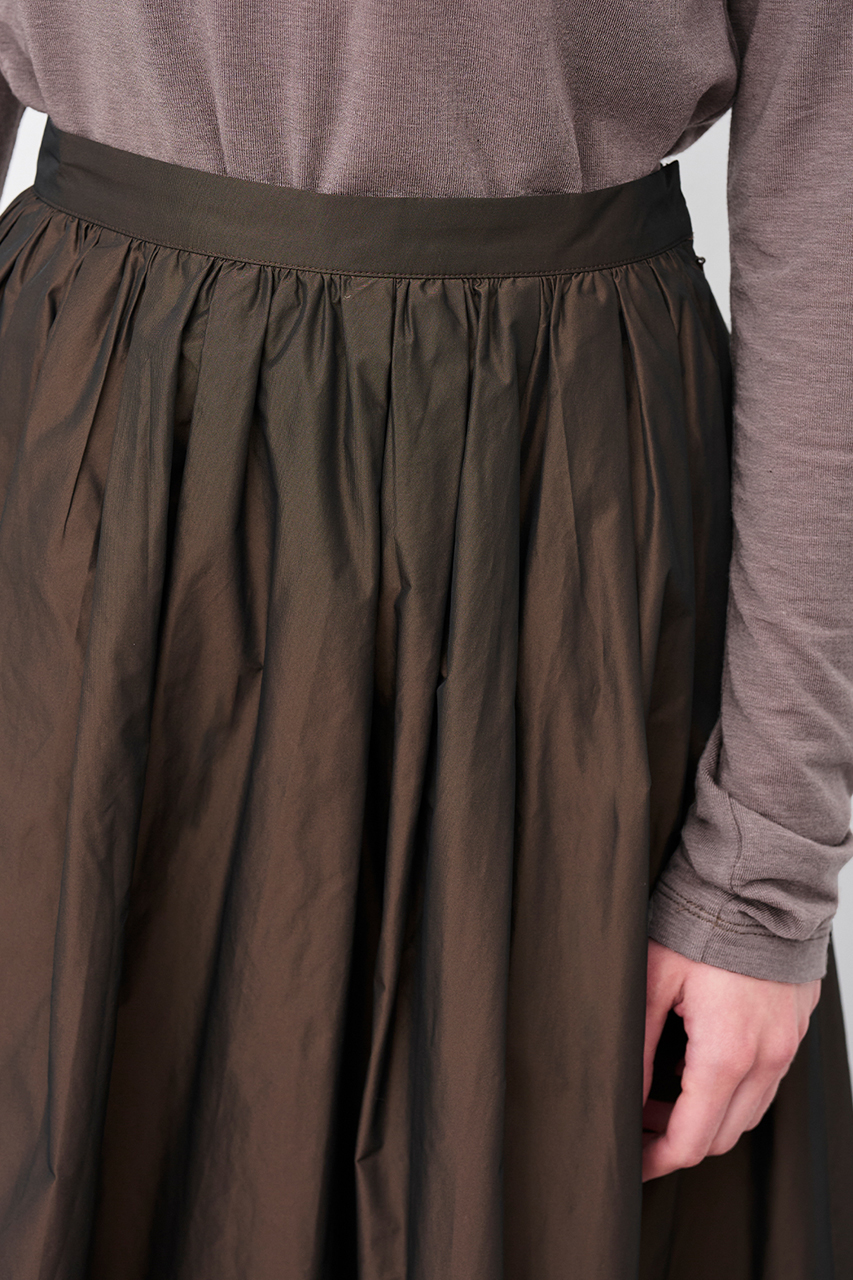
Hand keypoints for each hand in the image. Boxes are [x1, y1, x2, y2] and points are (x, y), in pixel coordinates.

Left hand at [642, 938, 820, 1180]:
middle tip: (639, 1121)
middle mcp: (765, 1060)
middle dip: (677, 1140)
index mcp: (725, 1055)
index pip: (691, 1140)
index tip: (631, 1161)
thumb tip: (622, 1095)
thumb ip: (636, 1048)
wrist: (758, 884)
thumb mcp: (651, 983)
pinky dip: (732, 1091)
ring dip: (706, 1117)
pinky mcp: (793, 1030)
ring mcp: (785, 1047)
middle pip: (721, 1136)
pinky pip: (766, 1083)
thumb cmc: (702, 924)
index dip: (656, 1160)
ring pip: (747, 1113)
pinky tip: (699, 1066)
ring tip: (663, 1092)